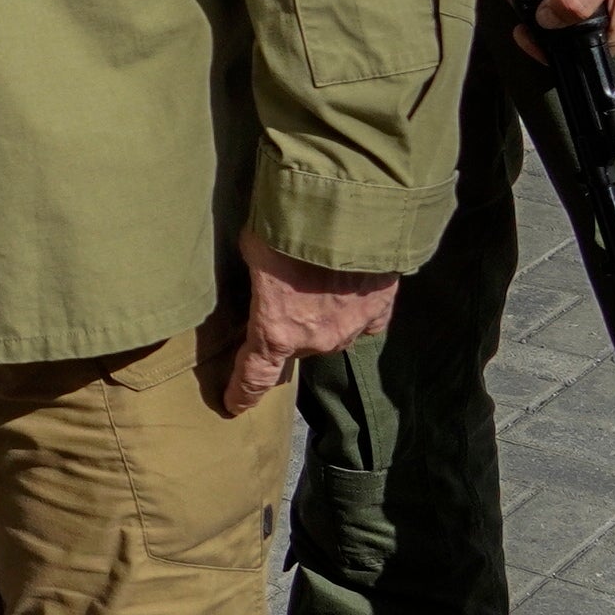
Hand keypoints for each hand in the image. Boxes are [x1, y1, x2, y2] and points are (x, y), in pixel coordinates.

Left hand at [221, 227, 398, 414]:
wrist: (349, 208)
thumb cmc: (288, 227)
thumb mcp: (254, 253)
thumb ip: (257, 279)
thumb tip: (261, 279)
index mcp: (275, 330)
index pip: (254, 376)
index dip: (242, 392)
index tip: (234, 405)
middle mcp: (315, 339)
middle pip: (294, 346)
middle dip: (285, 330)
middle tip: (281, 302)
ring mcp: (351, 327)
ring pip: (329, 334)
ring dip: (320, 317)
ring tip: (315, 285)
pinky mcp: (380, 308)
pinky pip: (364, 321)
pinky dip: (354, 311)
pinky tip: (349, 291)